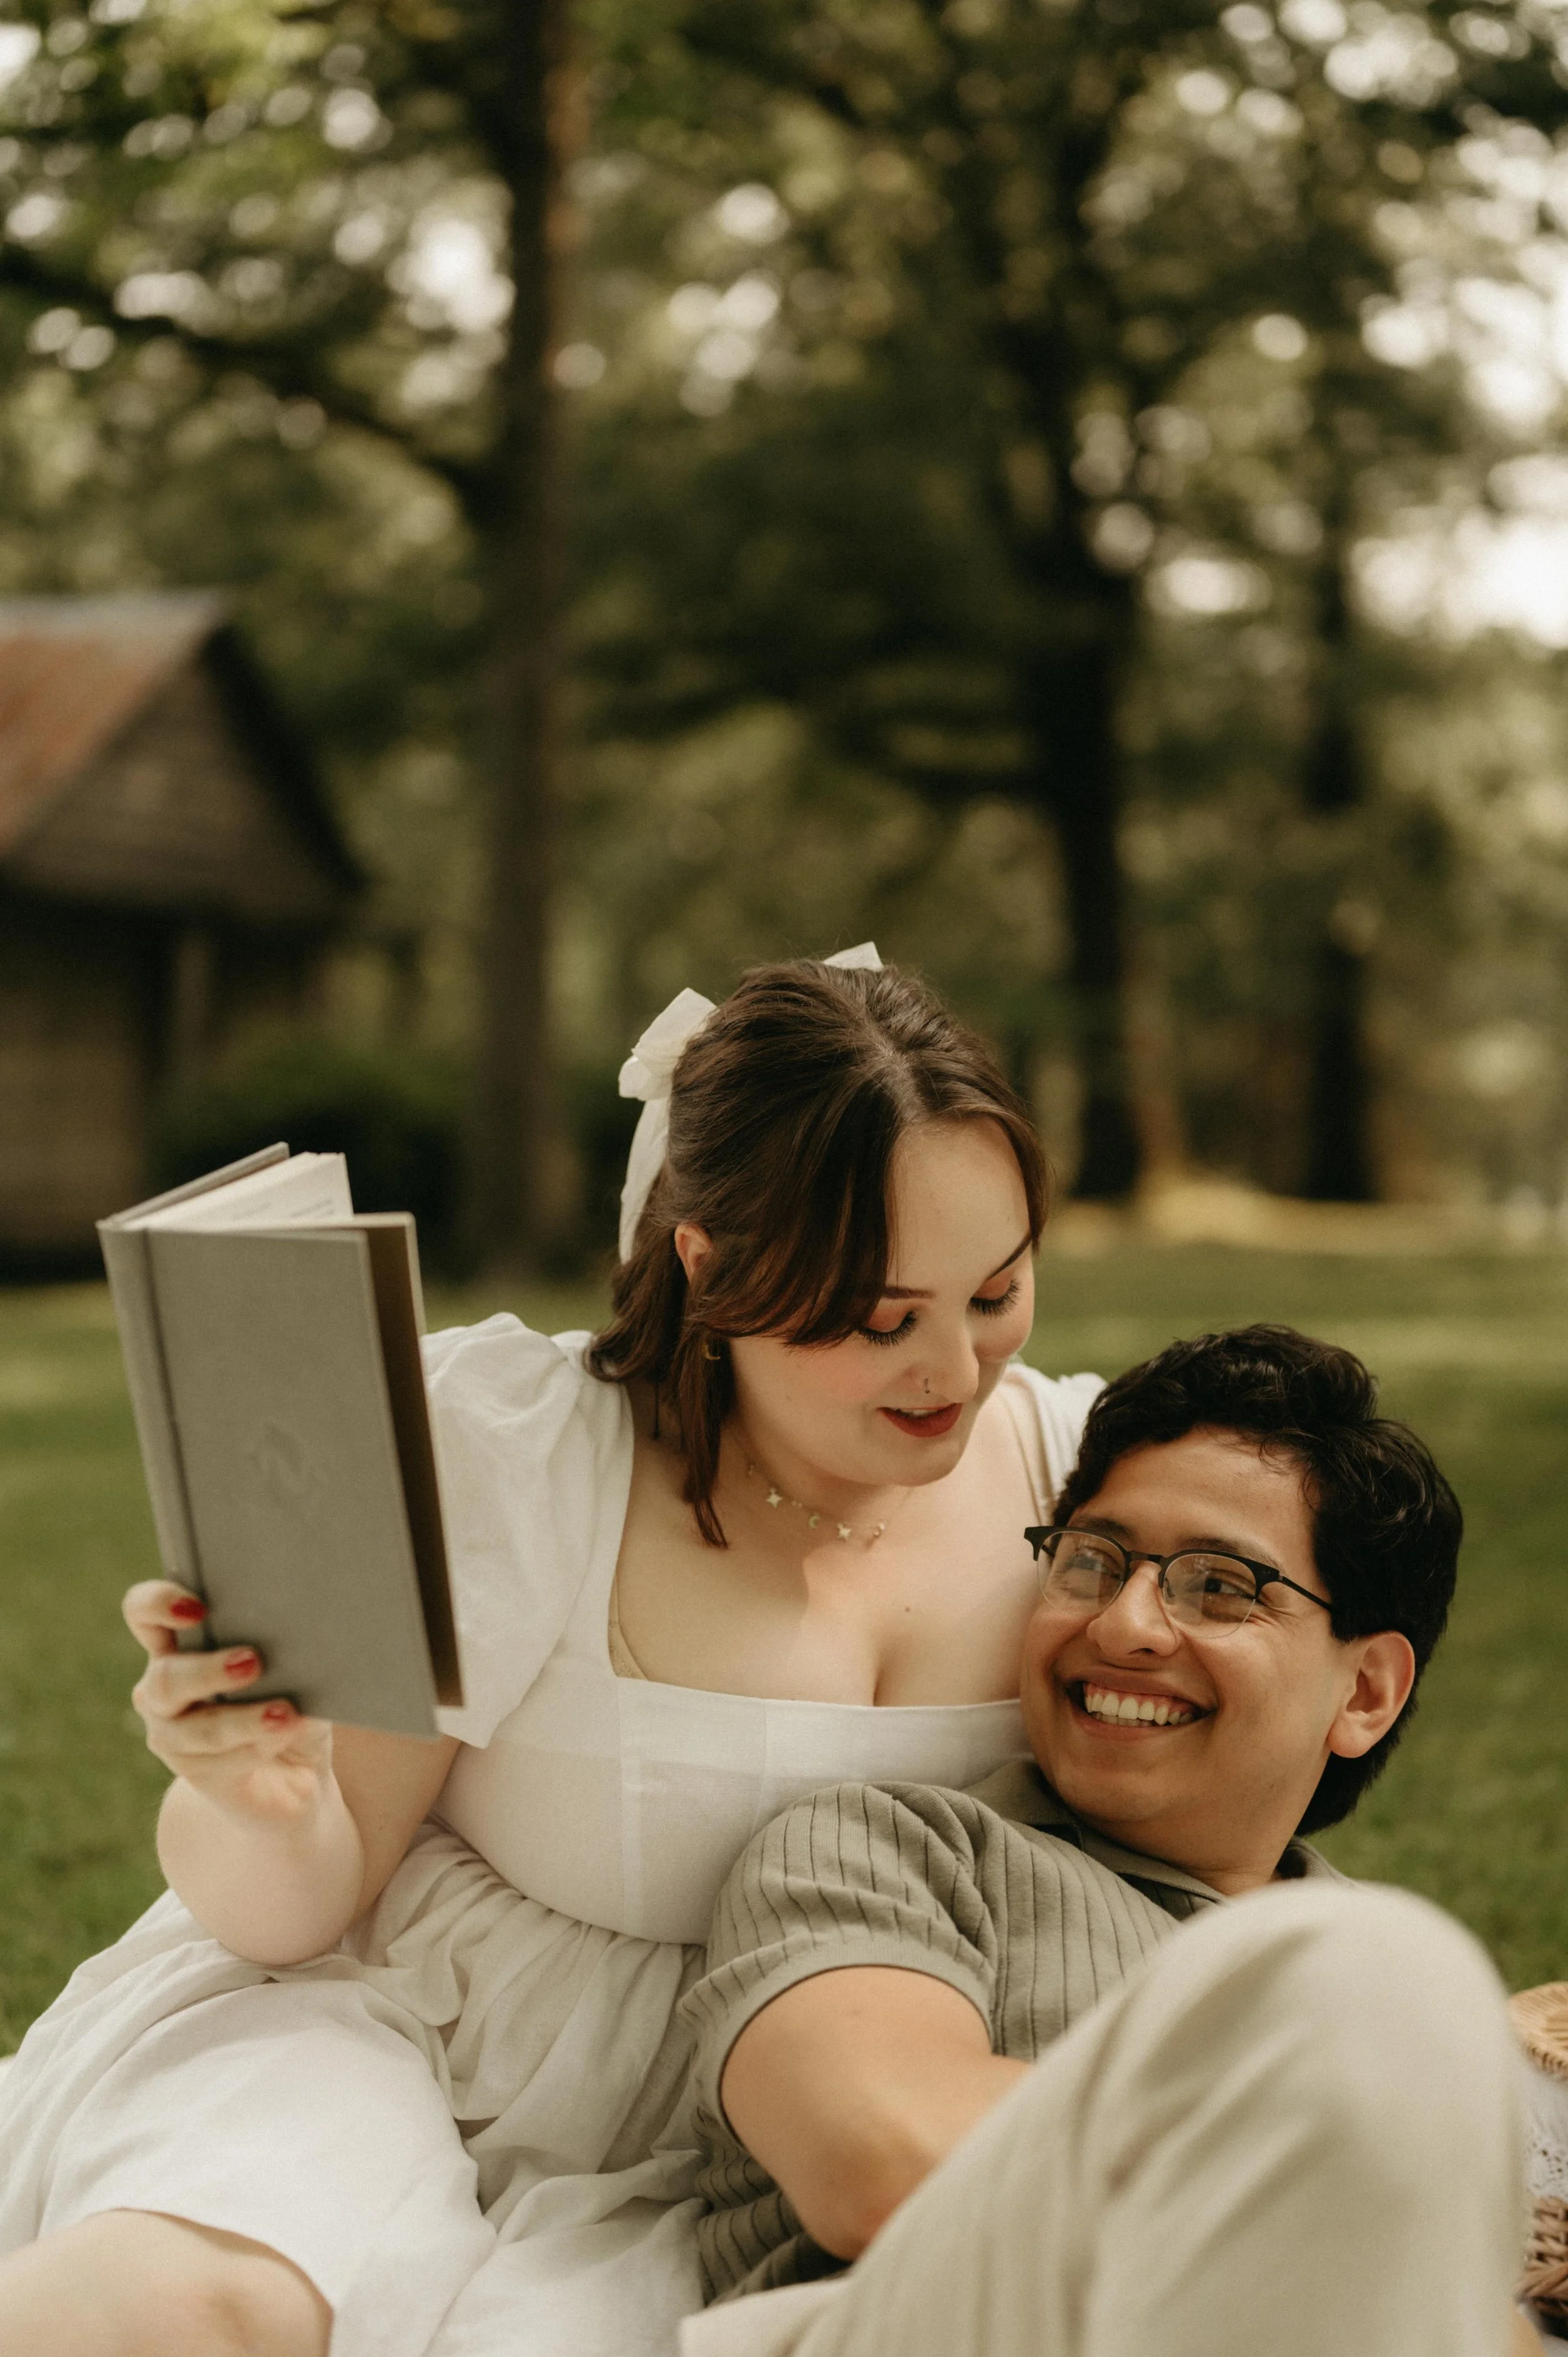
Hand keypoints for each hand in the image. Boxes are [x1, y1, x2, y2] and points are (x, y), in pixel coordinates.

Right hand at [123, 1581, 333, 1828]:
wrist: (295, 1771)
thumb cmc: (294, 1696)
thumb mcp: (298, 1666)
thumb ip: (288, 1646)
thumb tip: (302, 1636)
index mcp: (180, 1641)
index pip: (144, 1611)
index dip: (159, 1604)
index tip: (198, 1609)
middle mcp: (162, 1685)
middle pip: (167, 1676)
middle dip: (209, 1671)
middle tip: (253, 1663)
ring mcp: (170, 1732)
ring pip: (194, 1728)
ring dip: (242, 1719)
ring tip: (284, 1714)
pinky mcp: (191, 1772)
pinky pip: (216, 1764)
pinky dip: (256, 1748)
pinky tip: (284, 1737)